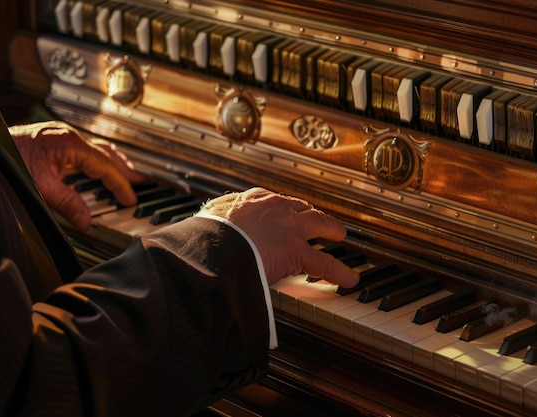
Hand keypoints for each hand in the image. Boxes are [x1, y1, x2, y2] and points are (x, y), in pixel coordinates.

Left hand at [10, 121, 145, 230]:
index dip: (120, 184)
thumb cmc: (9, 158)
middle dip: (123, 170)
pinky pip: (84, 150)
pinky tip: (96, 169)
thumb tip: (86, 221)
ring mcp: (60, 137)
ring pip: (96, 149)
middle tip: (138, 183)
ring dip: (111, 163)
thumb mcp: (41, 187)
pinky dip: (96, 161)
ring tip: (124, 175)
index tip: (130, 198)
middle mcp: (68, 137)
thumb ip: (68, 204)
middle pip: (106, 153)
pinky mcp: (53, 140)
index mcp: (70, 144)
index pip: (105, 166)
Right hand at [197, 188, 358, 286]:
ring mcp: (288, 227)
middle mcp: (272, 206)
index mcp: (248, 201)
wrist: (211, 246)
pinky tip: (350, 279)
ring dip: (331, 229)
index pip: (271, 201)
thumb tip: (186, 241)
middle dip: (309, 214)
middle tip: (317, 220)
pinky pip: (324, 262)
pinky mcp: (296, 251)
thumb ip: (206, 230)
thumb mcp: (203, 227)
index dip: (282, 208)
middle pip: (299, 207)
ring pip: (319, 224)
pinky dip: (339, 272)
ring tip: (340, 234)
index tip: (284, 211)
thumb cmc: (202, 239)